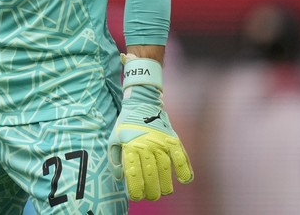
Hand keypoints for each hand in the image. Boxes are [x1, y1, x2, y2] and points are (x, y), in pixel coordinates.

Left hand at [108, 55, 192, 200]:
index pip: (133, 174)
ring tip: (163, 191)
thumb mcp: (114, 138)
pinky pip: (181, 157)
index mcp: (130, 146)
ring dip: (165, 185)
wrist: (142, 102)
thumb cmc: (126, 124)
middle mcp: (146, 145)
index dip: (135, 189)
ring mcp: (160, 142)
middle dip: (151, 190)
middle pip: (150, 175)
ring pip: (165, 169)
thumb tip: (120, 177)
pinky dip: (185, 169)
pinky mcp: (173, 139)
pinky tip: (184, 180)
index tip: (136, 196)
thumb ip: (115, 159)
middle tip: (151, 196)